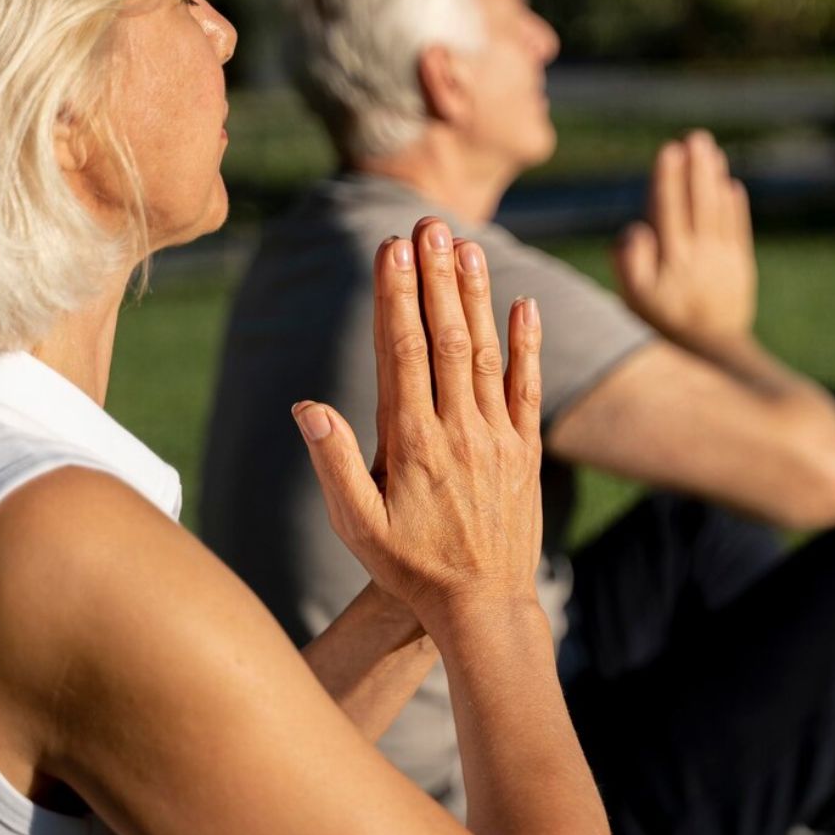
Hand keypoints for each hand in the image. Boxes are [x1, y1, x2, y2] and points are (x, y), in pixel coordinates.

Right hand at [293, 216, 543, 620]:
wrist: (484, 608)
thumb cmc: (411, 569)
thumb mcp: (358, 526)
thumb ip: (335, 464)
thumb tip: (307, 407)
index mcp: (412, 443)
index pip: (400, 353)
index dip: (396, 296)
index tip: (391, 250)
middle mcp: (458, 431)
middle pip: (444, 338)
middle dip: (435, 277)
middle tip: (428, 225)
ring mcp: (496, 438)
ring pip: (484, 353)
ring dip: (476, 297)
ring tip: (467, 246)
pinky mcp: (526, 451)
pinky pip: (527, 388)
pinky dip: (526, 345)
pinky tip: (523, 305)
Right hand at [613, 130, 757, 351]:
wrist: (708, 352)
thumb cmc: (662, 323)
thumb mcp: (635, 298)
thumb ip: (630, 262)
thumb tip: (636, 227)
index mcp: (672, 259)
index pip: (669, 210)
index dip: (669, 179)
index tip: (669, 150)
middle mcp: (700, 255)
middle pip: (698, 203)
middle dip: (696, 169)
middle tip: (696, 139)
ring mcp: (723, 260)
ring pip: (719, 211)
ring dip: (715, 179)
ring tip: (712, 152)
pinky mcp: (740, 267)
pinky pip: (738, 230)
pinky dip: (735, 207)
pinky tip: (731, 186)